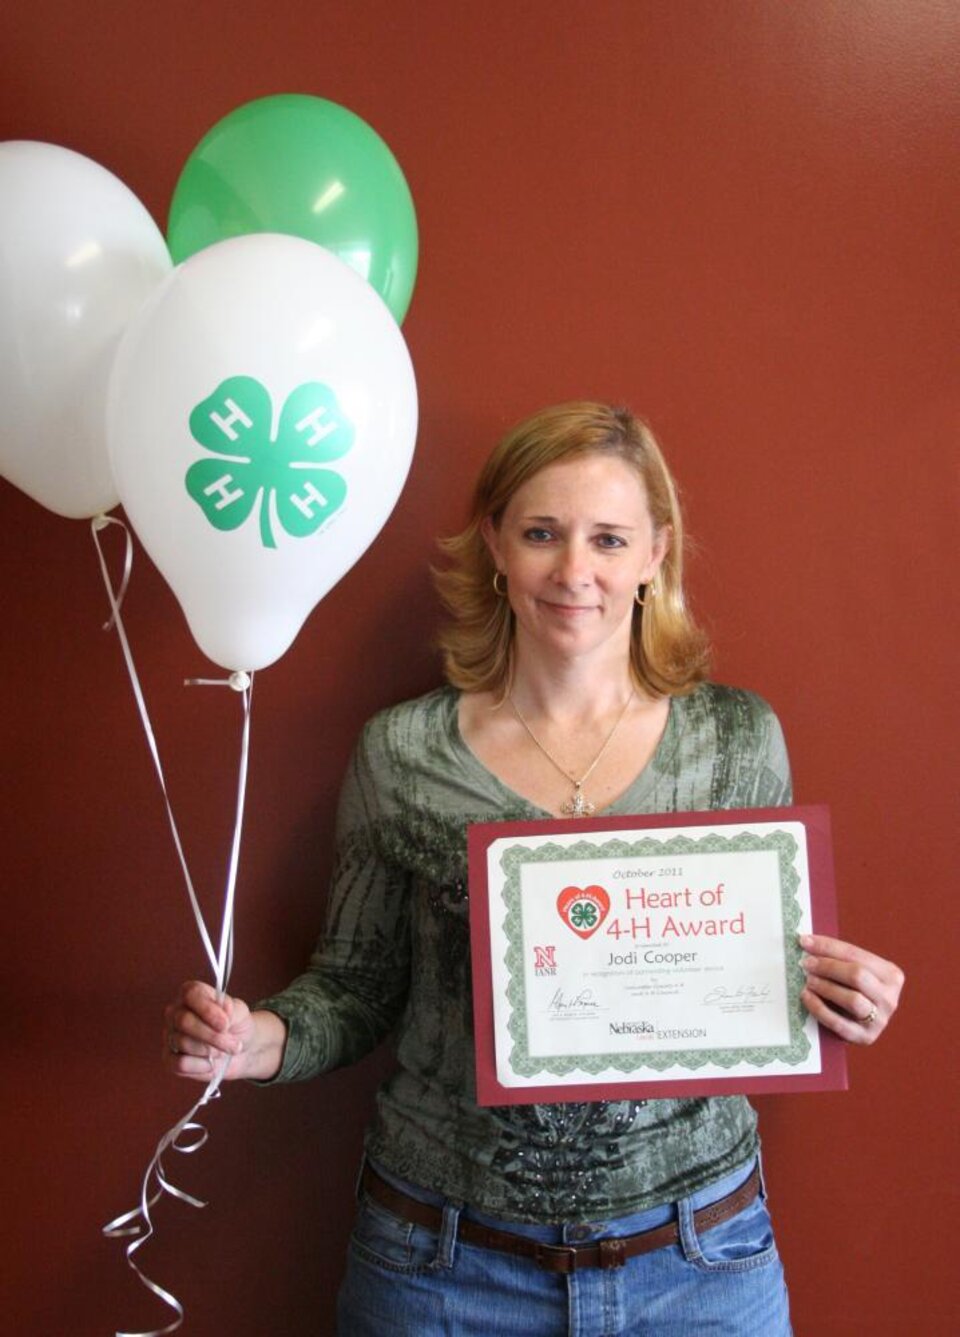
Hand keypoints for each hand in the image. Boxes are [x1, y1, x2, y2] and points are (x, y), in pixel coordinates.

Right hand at [162, 981, 284, 1081]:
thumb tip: (220, 1015)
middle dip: (212, 1036)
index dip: (207, 1009)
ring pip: (184, 1043)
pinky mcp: (170, 1059)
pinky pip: (179, 1064)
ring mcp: (170, 1035)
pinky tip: (211, 1063)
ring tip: (225, 1050)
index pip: (190, 994)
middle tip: (233, 1044)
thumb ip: (230, 1009)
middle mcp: (176, 1012)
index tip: (225, 1024)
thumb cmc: (236, 1024)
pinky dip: (200, 1066)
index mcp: (191, 993)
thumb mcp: (240, 1011)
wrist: (241, 1049)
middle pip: (184, 1021)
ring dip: (211, 1051)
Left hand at [799, 934, 903, 1045]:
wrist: (862, 1023)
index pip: (855, 954)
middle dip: (827, 967)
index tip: (805, 942)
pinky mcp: (866, 1037)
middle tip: (806, 964)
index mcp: (891, 975)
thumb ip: (839, 959)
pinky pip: (839, 1023)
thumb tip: (807, 942)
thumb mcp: (855, 972)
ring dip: (825, 987)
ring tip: (808, 980)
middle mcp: (889, 997)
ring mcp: (880, 1020)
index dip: (828, 947)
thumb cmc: (854, 990)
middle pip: (857, 976)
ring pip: (852, 999)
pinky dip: (819, 1009)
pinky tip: (806, 997)